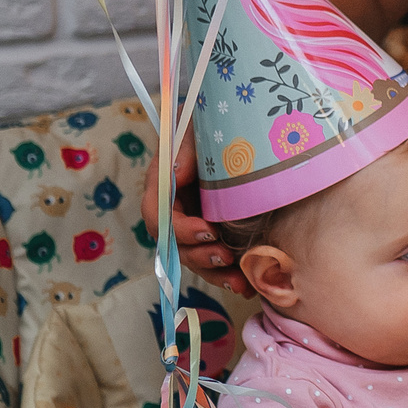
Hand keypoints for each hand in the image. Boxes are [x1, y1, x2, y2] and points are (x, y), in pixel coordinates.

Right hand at [150, 131, 245, 296]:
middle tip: (226, 256)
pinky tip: (249, 285)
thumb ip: (185, 149)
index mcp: (164, 184)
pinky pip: (217, 260)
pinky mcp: (216, 233)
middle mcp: (175, 208)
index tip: (207, 231)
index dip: (180, 229)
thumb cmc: (213, 122)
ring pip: (195, 258)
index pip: (158, 215)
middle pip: (174, 245)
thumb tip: (176, 173)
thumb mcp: (197, 127)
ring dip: (215, 273)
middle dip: (199, 256)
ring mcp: (195, 223)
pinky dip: (231, 275)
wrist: (239, 123)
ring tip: (240, 279)